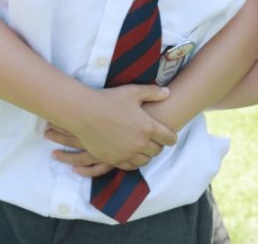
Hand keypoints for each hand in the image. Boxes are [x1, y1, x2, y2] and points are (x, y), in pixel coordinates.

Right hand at [47, 84, 176, 174]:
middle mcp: (140, 143)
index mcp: (148, 127)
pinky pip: (129, 166)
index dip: (172, 138)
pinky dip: (133, 162)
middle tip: (157, 142)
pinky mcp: (113, 159)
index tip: (171, 137)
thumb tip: (168, 92)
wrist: (85, 112)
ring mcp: (126, 153)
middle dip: (159, 146)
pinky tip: (132, 156)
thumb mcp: (134, 92)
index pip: (168, 138)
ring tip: (144, 150)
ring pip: (144, 161)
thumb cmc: (110, 99)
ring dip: (146, 155)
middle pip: (157, 151)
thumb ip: (153, 93)